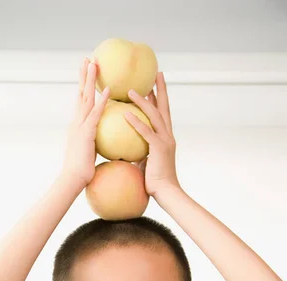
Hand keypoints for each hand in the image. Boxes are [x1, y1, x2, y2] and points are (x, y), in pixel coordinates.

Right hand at [62, 58, 110, 188]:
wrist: (72, 180)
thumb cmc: (81, 171)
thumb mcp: (88, 152)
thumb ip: (94, 142)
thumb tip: (102, 141)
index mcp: (77, 126)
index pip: (81, 101)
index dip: (84, 86)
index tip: (88, 72)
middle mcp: (76, 122)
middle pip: (80, 94)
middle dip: (84, 75)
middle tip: (89, 58)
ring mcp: (80, 127)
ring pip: (85, 98)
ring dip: (90, 80)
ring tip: (94, 63)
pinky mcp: (86, 133)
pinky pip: (95, 114)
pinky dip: (102, 101)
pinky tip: (109, 90)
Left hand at [124, 72, 180, 196]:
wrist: (166, 193)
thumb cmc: (156, 182)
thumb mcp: (146, 163)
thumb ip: (140, 153)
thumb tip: (127, 150)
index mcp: (166, 138)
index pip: (162, 113)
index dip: (159, 98)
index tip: (153, 85)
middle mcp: (168, 135)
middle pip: (164, 107)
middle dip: (160, 89)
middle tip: (156, 73)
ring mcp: (165, 141)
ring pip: (155, 115)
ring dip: (142, 101)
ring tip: (130, 91)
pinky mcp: (159, 149)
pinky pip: (146, 132)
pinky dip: (136, 122)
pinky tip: (125, 114)